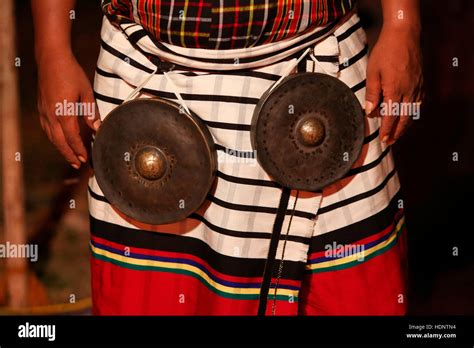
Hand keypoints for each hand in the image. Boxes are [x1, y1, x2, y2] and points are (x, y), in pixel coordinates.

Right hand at [37, 51, 100, 167]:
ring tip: (70, 157)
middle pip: (59, 141)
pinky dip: (53, 138)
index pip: (72, 137)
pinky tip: (59, 141)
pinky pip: (47, 128)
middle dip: (69, 154)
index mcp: (64, 112)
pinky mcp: (42, 107)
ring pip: (51, 136)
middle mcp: (51, 114)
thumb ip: (90, 111)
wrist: (51, 58)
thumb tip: (96, 127)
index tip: (85, 158)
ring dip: (61, 148)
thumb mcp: (86, 91)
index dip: (78, 149)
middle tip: (78, 164)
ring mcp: (44, 111)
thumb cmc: (71, 73)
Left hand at [365, 26, 422, 144]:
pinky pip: (418, 102)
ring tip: (397, 133)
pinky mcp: (421, 82)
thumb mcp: (372, 73)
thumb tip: (369, 112)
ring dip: (405, 125)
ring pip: (412, 112)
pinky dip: (412, 113)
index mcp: (394, 90)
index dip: (387, 129)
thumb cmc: (385, 52)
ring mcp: (417, 87)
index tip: (383, 139)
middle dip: (397, 132)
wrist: (404, 35)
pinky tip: (407, 115)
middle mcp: (408, 91)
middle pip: (404, 118)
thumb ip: (371, 94)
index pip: (390, 116)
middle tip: (390, 142)